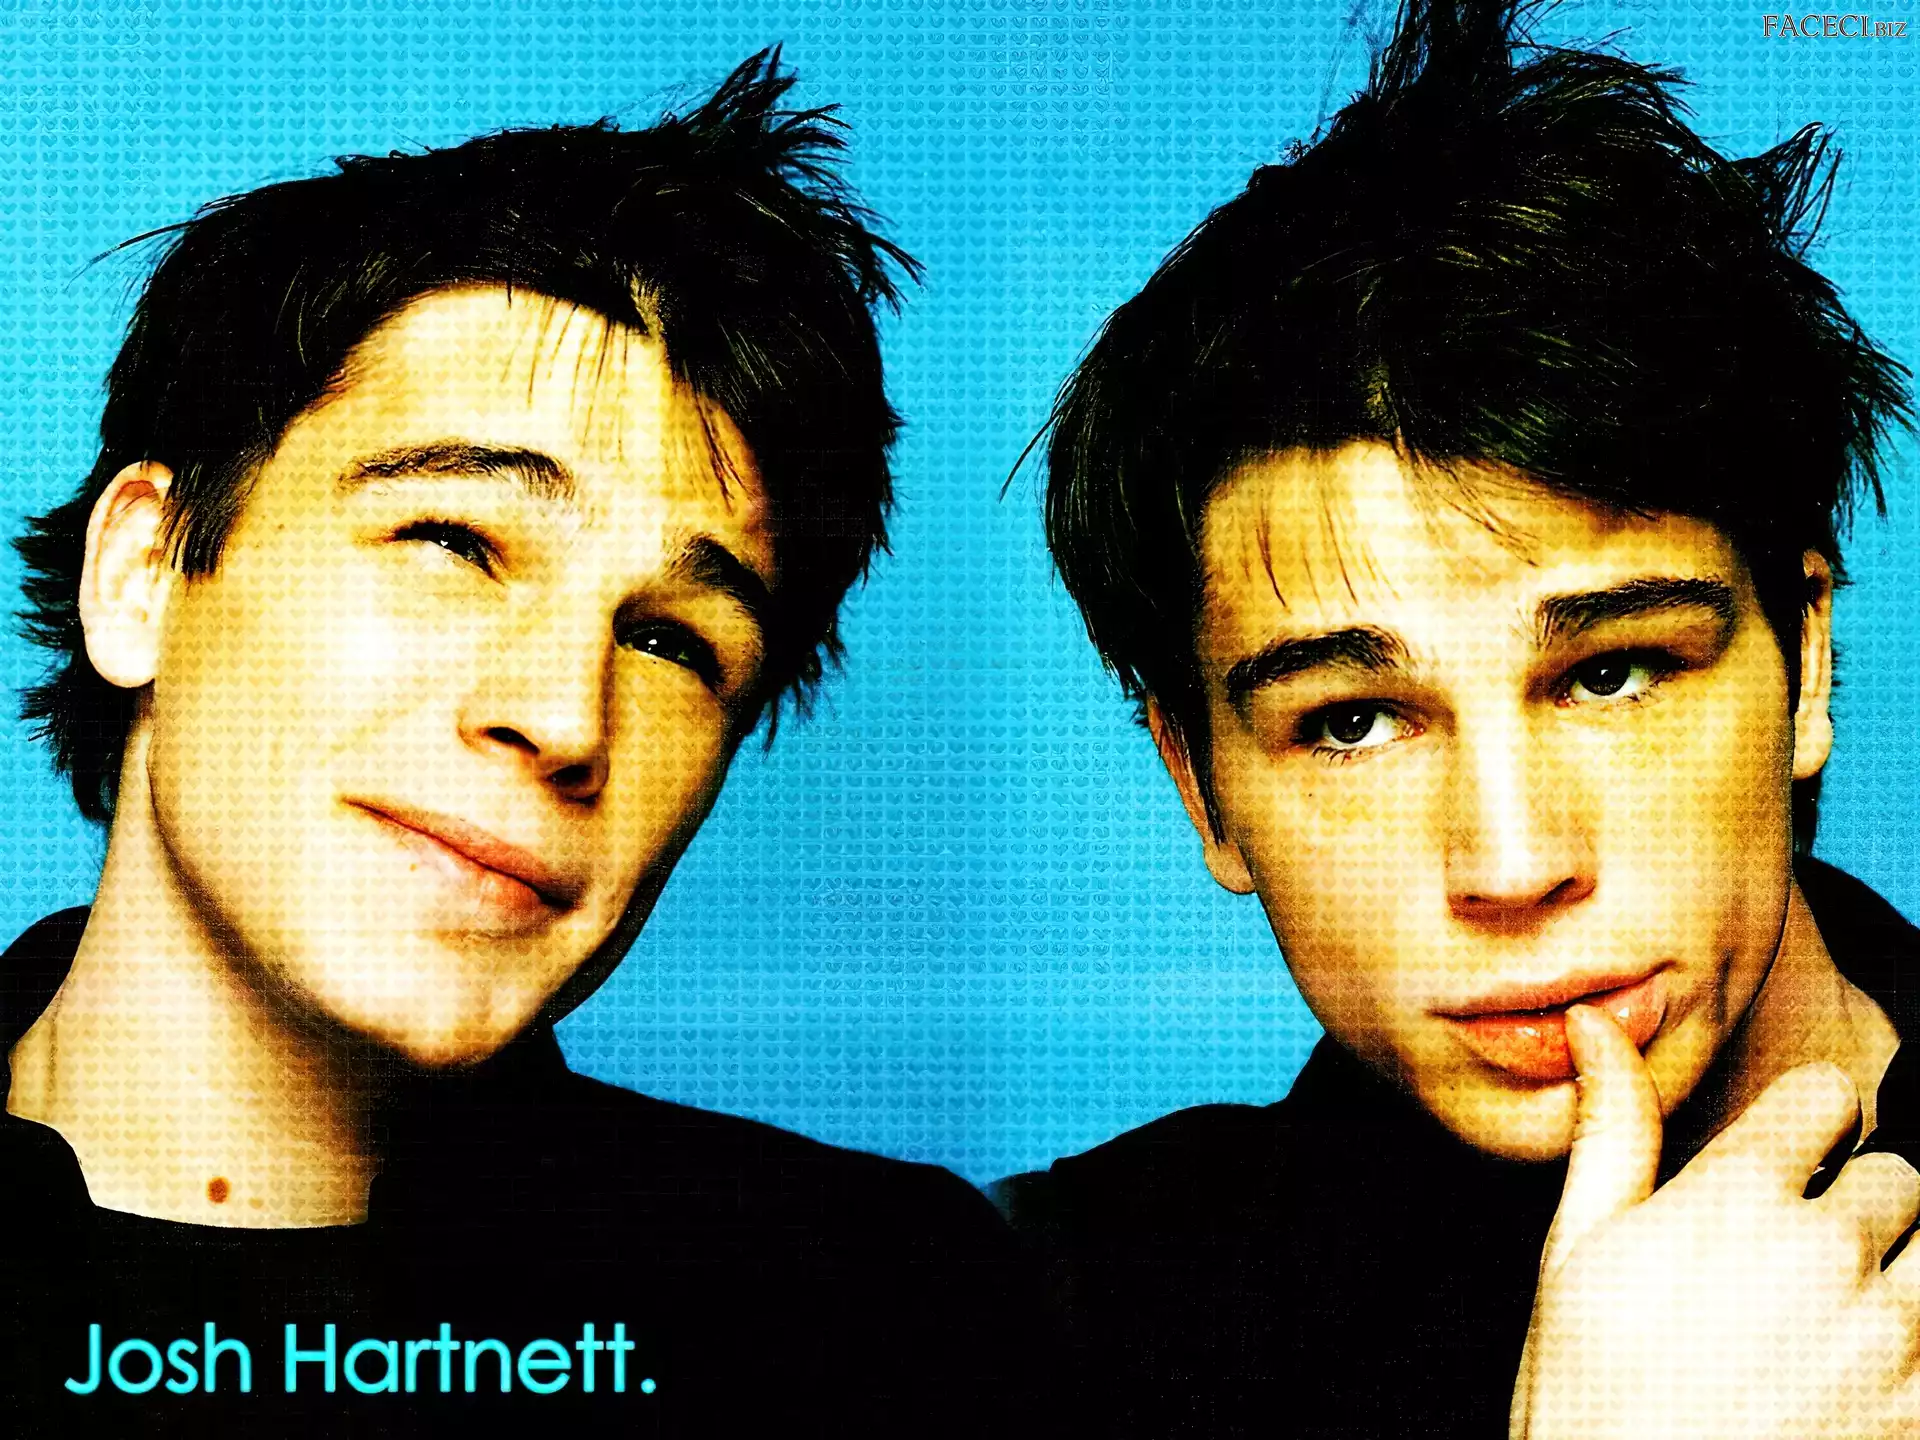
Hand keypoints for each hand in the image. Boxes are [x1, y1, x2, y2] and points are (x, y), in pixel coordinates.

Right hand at [1510, 1006, 1919, 1438]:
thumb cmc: (1589, 1394)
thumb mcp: (1576, 1251)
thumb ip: (1612, 1130)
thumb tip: (1598, 1026)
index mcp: (1735, 1198)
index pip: (1829, 1096)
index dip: (1805, 1128)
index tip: (1783, 1167)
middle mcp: (1825, 1253)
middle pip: (1899, 1180)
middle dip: (1857, 1213)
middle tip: (1795, 1268)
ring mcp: (1889, 1339)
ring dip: (1903, 1282)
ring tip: (1837, 1324)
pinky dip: (1914, 1360)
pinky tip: (1854, 1381)